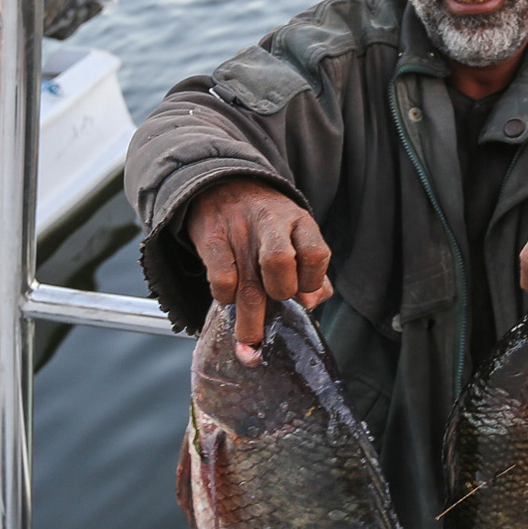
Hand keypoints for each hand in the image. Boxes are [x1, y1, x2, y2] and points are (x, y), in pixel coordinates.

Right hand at [185, 178, 332, 349]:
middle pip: (278, 263)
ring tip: (250, 343)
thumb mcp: (298, 236)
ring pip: (248, 282)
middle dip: (279, 294)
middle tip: (275, 304)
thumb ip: (312, 272)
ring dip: (250, 321)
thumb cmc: (269, 224)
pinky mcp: (211, 240)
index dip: (311, 282)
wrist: (224, 185)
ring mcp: (238, 232)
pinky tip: (228, 300)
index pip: (316, 255)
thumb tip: (313, 303)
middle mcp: (271, 224)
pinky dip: (225, 297)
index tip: (303, 295)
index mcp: (300, 222)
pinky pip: (220, 280)